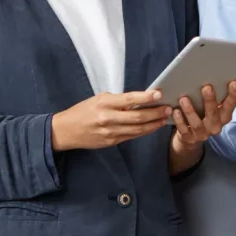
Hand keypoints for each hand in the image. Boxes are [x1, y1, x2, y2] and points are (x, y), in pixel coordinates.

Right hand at [51, 91, 172, 150]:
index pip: (129, 99)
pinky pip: (132, 136)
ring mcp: (110, 132)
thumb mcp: (99, 99)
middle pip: (137, 117)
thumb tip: (140, 99)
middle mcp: (108, 118)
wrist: (66, 130)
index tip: (159, 93)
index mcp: (105, 103)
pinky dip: (145, 131)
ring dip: (154, 124)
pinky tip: (153, 126)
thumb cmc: (83, 111)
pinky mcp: (111, 142)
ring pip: (138, 129)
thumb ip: (118, 100)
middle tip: (169, 108)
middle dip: (156, 113)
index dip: (146, 97)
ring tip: (165, 118)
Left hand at [170, 81, 235, 149]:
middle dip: (210, 100)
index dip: (234, 95)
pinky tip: (175, 111)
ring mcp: (202, 133)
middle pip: (214, 114)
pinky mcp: (189, 138)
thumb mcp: (211, 106)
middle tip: (207, 87)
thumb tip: (211, 74)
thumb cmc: (203, 114)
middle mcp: (215, 126)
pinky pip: (184, 129)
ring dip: (190, 111)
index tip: (234, 82)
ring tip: (184, 98)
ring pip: (197, 123)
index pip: (231, 105)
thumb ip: (214, 95)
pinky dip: (179, 120)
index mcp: (224, 116)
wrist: (191, 137)